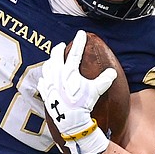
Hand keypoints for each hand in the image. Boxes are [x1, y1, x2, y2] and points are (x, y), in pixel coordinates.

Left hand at [37, 31, 115, 153]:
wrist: (69, 120)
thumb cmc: (83, 105)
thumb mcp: (96, 91)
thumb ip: (104, 80)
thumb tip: (112, 72)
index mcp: (69, 72)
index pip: (75, 53)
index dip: (79, 42)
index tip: (81, 33)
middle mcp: (56, 75)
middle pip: (56, 56)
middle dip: (59, 49)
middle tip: (62, 45)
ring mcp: (49, 84)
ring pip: (46, 67)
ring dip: (50, 61)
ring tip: (53, 60)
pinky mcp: (45, 94)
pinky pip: (42, 82)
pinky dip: (44, 78)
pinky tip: (45, 79)